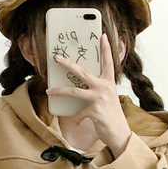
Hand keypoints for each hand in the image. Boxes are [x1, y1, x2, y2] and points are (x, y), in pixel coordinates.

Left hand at [46, 33, 131, 156]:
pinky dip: (76, 118)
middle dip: (67, 63)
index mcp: (109, 82)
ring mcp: (99, 98)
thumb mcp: (107, 99)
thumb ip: (97, 90)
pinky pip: (78, 112)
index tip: (103, 35)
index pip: (108, 62)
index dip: (106, 48)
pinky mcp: (94, 110)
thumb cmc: (111, 115)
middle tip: (57, 57)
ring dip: (59, 91)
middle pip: (82, 72)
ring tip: (48, 90)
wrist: (119, 133)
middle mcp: (105, 87)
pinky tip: (78, 122)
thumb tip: (79, 86)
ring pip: (74, 91)